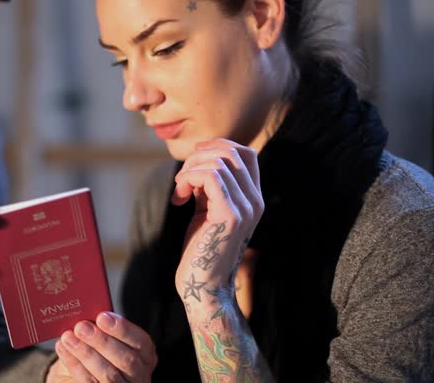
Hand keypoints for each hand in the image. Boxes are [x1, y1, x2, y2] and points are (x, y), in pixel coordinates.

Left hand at [46, 312, 156, 382]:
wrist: (89, 374)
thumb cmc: (102, 351)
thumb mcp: (109, 338)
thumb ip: (104, 328)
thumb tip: (89, 315)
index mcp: (145, 355)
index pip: (141, 342)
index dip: (122, 329)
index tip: (102, 317)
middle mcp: (139, 374)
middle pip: (126, 360)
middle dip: (101, 341)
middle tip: (81, 327)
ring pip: (108, 375)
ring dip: (85, 353)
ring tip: (68, 337)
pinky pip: (90, 382)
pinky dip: (75, 365)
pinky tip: (64, 349)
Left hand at [172, 139, 262, 310]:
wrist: (203, 287)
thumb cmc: (201, 250)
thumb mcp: (206, 210)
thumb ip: (208, 188)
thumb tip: (197, 161)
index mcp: (252, 198)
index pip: (246, 153)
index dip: (217, 147)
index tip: (192, 162)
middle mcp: (255, 201)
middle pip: (233, 151)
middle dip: (200, 155)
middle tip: (183, 178)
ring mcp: (245, 208)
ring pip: (218, 161)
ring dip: (189, 170)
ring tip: (180, 193)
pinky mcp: (230, 216)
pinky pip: (210, 176)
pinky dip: (188, 178)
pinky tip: (179, 198)